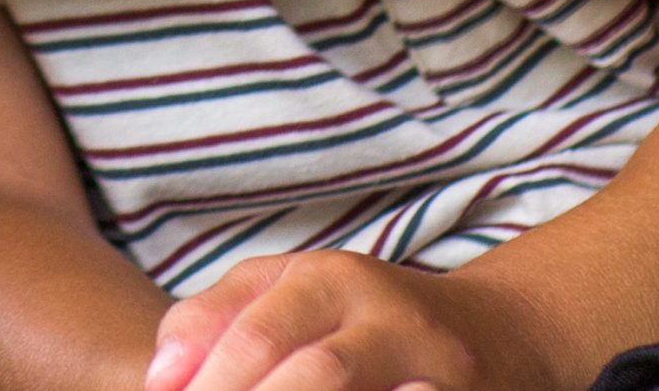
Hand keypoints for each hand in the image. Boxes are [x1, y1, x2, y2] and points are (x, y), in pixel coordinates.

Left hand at [148, 251, 568, 390]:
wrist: (501, 331)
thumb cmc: (366, 317)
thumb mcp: (292, 294)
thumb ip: (218, 317)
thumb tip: (158, 377)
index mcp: (326, 278)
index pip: (251, 330)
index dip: (200, 377)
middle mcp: (382, 312)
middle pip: (310, 370)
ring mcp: (432, 362)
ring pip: (347, 385)